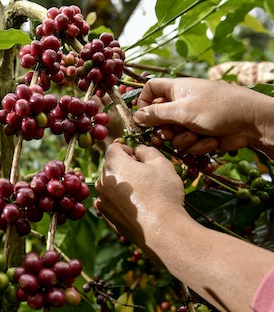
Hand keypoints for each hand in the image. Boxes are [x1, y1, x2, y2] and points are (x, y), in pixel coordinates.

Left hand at [94, 143, 184, 251]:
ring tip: (143, 194)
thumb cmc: (163, 193)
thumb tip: (139, 150)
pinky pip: (111, 203)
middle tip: (145, 178)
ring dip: (122, 185)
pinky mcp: (106, 216)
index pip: (114, 147)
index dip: (128, 150)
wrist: (161, 229)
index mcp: (113, 165)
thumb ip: (147, 151)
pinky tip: (136, 207)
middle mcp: (102, 182)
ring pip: (111, 185)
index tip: (140, 159)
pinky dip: (120, 202)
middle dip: (125, 168)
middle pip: (111, 167)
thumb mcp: (161, 164)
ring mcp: (102, 200)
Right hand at [133, 77, 273, 155]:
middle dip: (164, 130)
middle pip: (158, 119)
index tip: (143, 118)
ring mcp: (190, 121)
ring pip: (173, 136)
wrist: (251, 123)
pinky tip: (210, 141)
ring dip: (184, 140)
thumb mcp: (184, 110)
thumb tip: (135, 117)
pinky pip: (187, 145)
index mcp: (177, 90)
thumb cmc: (218, 108)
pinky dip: (197, 146)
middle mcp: (181, 104)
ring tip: (197, 135)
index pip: (150, 90)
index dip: (144, 103)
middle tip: (170, 134)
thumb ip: (157, 114)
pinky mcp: (199, 136)